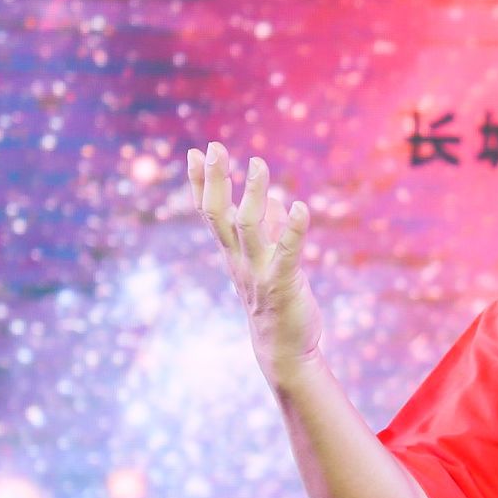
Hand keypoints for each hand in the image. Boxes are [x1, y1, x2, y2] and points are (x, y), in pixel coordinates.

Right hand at [189, 141, 322, 376]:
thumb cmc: (277, 304)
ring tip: (258, 163)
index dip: (202, 184)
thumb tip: (279, 203)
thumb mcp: (270, 262)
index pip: (210, 213)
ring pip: (248, 227)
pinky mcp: (283, 283)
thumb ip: (273, 232)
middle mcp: (239, 259)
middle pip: (219, 214)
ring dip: (253, 194)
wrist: (284, 350)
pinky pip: (287, 252)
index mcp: (233, 253)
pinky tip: (301, 207)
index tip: (196, 153)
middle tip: (213, 147)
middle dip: (216, 180)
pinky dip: (294, 230)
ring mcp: (259, 271)